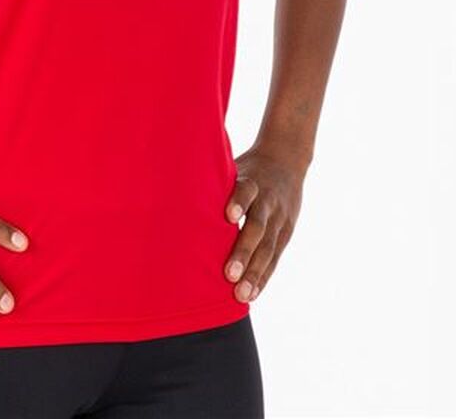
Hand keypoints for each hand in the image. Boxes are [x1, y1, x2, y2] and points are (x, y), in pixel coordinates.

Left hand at [222, 144, 305, 301]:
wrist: (286, 160)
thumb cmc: (245, 168)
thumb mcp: (231, 166)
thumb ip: (212, 181)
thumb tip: (169, 189)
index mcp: (252, 181)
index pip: (246, 191)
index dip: (238, 202)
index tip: (227, 216)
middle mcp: (268, 201)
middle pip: (258, 227)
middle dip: (244, 251)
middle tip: (228, 274)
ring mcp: (280, 218)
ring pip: (268, 248)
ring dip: (254, 272)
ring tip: (240, 294)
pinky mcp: (286, 233)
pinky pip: (275, 258)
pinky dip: (263, 277)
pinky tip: (251, 294)